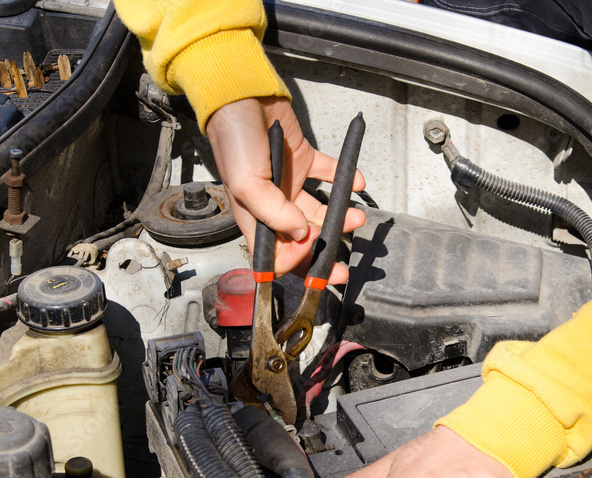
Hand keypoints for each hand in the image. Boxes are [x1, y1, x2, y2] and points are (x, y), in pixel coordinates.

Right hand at [205, 96, 365, 283]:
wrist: (243, 96)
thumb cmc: (235, 140)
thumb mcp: (246, 184)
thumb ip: (274, 213)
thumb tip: (301, 234)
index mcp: (255, 216)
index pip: (277, 253)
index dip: (295, 260)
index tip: (312, 251)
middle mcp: (274, 205)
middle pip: (302, 239)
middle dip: (323, 254)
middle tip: (342, 267)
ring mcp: (291, 183)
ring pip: (321, 210)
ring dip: (340, 216)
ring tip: (356, 216)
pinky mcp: (304, 161)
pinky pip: (329, 175)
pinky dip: (345, 179)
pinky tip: (356, 182)